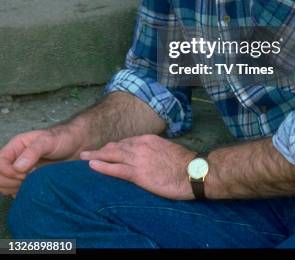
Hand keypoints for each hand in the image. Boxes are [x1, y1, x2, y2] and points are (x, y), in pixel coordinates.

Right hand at [0, 126, 82, 196]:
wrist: (78, 145)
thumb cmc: (63, 138)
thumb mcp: (49, 140)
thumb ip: (33, 151)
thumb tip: (18, 167)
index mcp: (16, 146)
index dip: (8, 171)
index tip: (25, 174)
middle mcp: (15, 159)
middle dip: (10, 181)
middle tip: (29, 180)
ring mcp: (20, 171)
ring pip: (4, 186)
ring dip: (14, 188)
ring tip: (33, 183)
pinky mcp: (27, 181)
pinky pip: (14, 192)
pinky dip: (20, 194)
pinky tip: (33, 189)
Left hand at [80, 134, 195, 199]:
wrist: (192, 172)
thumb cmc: (184, 163)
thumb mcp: (167, 150)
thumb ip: (155, 150)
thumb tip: (150, 156)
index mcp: (148, 139)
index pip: (126, 142)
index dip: (114, 147)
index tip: (106, 150)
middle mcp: (140, 145)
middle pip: (115, 146)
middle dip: (101, 149)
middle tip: (88, 152)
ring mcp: (138, 158)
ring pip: (112, 155)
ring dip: (96, 156)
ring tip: (84, 158)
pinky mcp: (138, 173)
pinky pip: (115, 169)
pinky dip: (102, 166)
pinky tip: (92, 165)